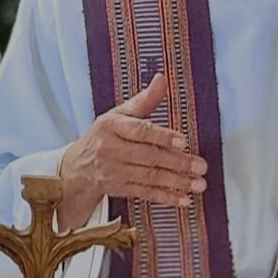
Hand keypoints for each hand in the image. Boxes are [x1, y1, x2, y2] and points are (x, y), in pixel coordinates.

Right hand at [57, 73, 206, 229]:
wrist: (77, 167)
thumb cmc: (104, 135)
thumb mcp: (119, 114)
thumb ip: (144, 100)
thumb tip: (162, 79)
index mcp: (112, 126)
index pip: (139, 131)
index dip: (162, 137)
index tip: (183, 142)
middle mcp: (111, 149)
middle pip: (148, 156)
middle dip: (178, 162)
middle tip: (201, 166)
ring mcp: (114, 171)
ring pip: (149, 177)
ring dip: (177, 182)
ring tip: (199, 184)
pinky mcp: (119, 188)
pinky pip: (145, 193)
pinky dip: (166, 197)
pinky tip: (184, 199)